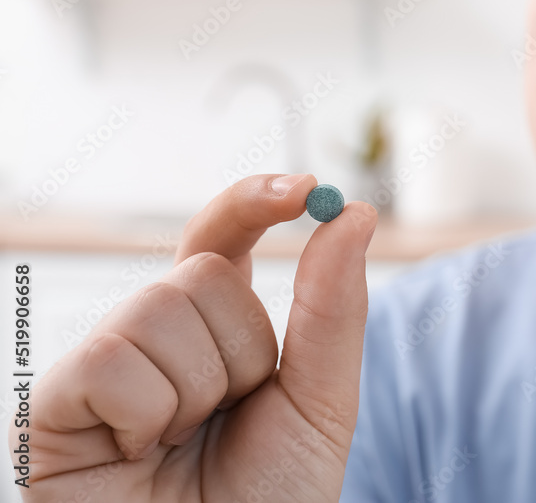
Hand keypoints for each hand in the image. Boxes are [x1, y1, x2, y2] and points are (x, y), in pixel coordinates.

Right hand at [8, 174, 377, 501]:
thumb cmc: (270, 500)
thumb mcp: (320, 402)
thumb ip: (333, 309)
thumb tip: (355, 212)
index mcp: (214, 332)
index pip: (222, 240)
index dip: (254, 204)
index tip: (304, 190)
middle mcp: (154, 339)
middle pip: (202, 273)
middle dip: (241, 351)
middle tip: (226, 417)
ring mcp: (102, 368)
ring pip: (160, 307)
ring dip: (198, 388)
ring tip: (182, 444)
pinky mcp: (54, 405)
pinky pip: (112, 360)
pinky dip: (146, 415)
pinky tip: (137, 455)